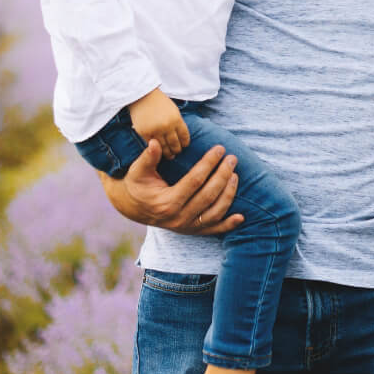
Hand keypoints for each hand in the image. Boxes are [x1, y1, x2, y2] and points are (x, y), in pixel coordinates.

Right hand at [98, 139, 243, 234]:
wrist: (133, 207)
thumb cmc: (137, 185)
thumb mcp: (137, 171)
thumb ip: (148, 157)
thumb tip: (155, 142)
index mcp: (166, 202)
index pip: (194, 181)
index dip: (209, 164)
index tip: (220, 149)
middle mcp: (178, 218)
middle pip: (208, 195)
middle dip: (223, 175)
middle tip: (232, 158)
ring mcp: (186, 227)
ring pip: (214, 213)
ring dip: (229, 194)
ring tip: (235, 175)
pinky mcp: (192, 231)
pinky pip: (213, 230)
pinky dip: (228, 225)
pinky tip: (241, 217)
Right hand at [129, 88, 189, 157]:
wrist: (142, 96)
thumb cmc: (159, 102)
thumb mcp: (173, 110)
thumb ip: (177, 123)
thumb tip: (181, 137)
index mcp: (176, 119)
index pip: (184, 136)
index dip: (185, 143)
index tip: (184, 146)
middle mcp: (167, 126)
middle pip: (175, 144)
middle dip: (176, 150)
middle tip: (176, 153)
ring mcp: (155, 130)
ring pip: (163, 147)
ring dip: (167, 153)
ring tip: (169, 155)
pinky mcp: (144, 132)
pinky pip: (152, 144)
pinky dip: (156, 148)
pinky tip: (158, 150)